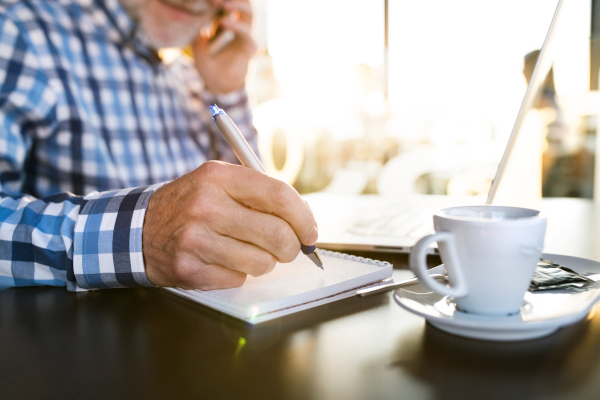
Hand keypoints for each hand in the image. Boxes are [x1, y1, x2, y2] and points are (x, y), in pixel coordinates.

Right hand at [142, 161, 318, 289]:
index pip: (278, 194)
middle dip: (291, 247)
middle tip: (288, 248)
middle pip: (276, 234)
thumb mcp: (218, 182)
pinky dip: (239, 273)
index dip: (303, 216)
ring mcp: (196, 241)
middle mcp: (206, 207)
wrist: (139, 230)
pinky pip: (239, 278)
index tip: (310, 231)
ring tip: (248, 250)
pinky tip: (222, 259)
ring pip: (262, 262)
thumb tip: (304, 220)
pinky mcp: (190, 270)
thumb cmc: (191, 204)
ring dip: (264, 261)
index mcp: (218, 177)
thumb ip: (259, 194)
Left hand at [192, 0, 256, 93]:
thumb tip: (195, 11)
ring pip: (249, 13)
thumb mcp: (197, 41)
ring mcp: (247, 36)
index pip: (230, 2)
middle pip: (244, 3)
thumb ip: (199, 26)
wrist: (216, 84)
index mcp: (229, 22)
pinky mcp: (249, 47)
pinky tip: (224, 22)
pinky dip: (236, 26)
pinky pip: (246, 33)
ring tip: (222, 3)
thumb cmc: (208, 63)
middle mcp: (240, 26)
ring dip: (237, 5)